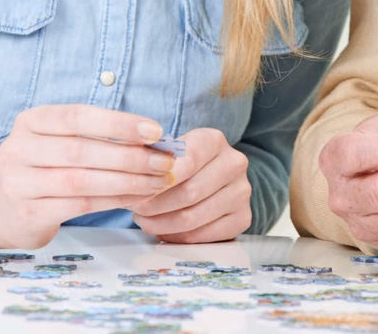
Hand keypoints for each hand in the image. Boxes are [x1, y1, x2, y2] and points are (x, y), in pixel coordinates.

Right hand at [0, 104, 176, 247]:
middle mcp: (18, 149)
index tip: (155, 131)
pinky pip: (79, 205)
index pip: (78, 116)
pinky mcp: (27, 214)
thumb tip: (155, 138)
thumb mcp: (63, 140)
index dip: (118, 123)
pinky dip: (114, 200)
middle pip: (82, 150)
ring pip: (82, 180)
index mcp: (31, 121)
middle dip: (131, 156)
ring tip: (158, 181)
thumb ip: (100, 135)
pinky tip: (137, 198)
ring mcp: (18, 183)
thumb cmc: (48, 164)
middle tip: (165, 161)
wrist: (2, 206)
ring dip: (128, 181)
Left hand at [128, 128, 251, 242]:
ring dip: (161, 224)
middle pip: (189, 192)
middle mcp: (234, 163)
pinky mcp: (243, 217)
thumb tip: (133, 183)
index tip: (137, 191)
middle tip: (136, 210)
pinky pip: (202, 236)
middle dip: (155, 206)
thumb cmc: (183, 164)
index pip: (188, 161)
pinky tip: (163, 230)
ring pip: (193, 217)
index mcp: (215, 140)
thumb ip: (155, 162)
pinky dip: (176, 237)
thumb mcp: (171, 152)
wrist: (212, 175)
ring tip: (144, 221)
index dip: (159, 179)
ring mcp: (242, 191)